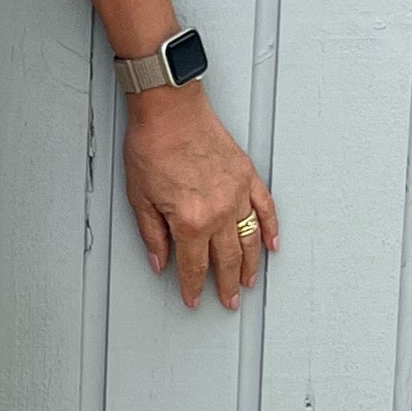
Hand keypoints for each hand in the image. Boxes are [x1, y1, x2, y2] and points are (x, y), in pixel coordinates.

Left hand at [122, 83, 277, 311]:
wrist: (169, 109)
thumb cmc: (151, 146)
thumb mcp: (139, 197)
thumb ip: (152, 234)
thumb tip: (160, 261)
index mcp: (190, 221)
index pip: (194, 266)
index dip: (193, 286)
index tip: (194, 299)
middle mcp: (219, 212)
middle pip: (226, 259)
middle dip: (227, 284)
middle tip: (229, 301)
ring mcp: (237, 194)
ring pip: (250, 239)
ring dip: (250, 265)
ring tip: (248, 282)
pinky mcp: (247, 176)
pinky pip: (265, 208)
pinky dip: (270, 228)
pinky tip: (272, 244)